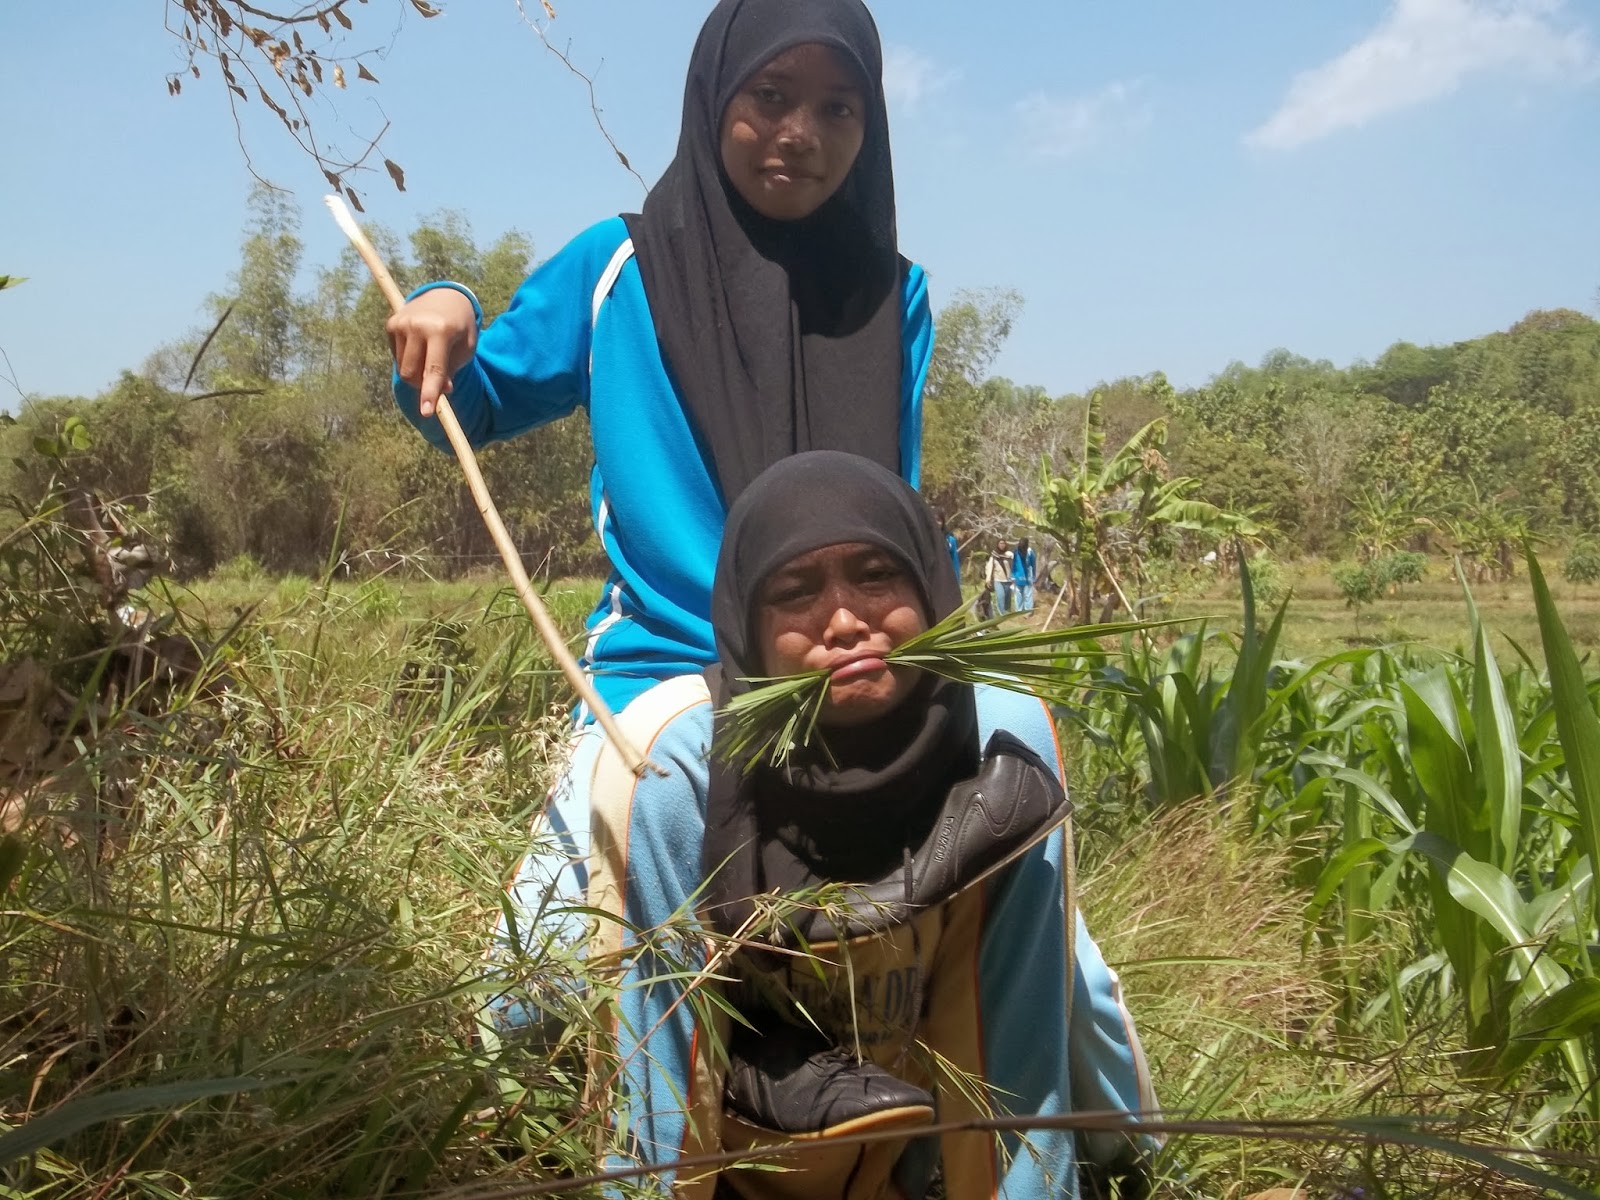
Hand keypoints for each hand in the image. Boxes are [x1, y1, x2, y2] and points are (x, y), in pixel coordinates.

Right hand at [386, 288, 477, 417]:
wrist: (445, 296)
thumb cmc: (460, 327)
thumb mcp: (465, 348)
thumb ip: (451, 370)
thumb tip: (439, 391)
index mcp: (440, 330)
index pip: (434, 369)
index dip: (430, 393)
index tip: (426, 413)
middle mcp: (417, 325)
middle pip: (412, 374)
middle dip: (422, 386)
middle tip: (438, 382)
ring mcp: (401, 323)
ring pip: (403, 368)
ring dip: (417, 373)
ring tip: (431, 356)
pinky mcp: (391, 324)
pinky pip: (397, 356)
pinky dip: (409, 360)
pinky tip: (420, 345)